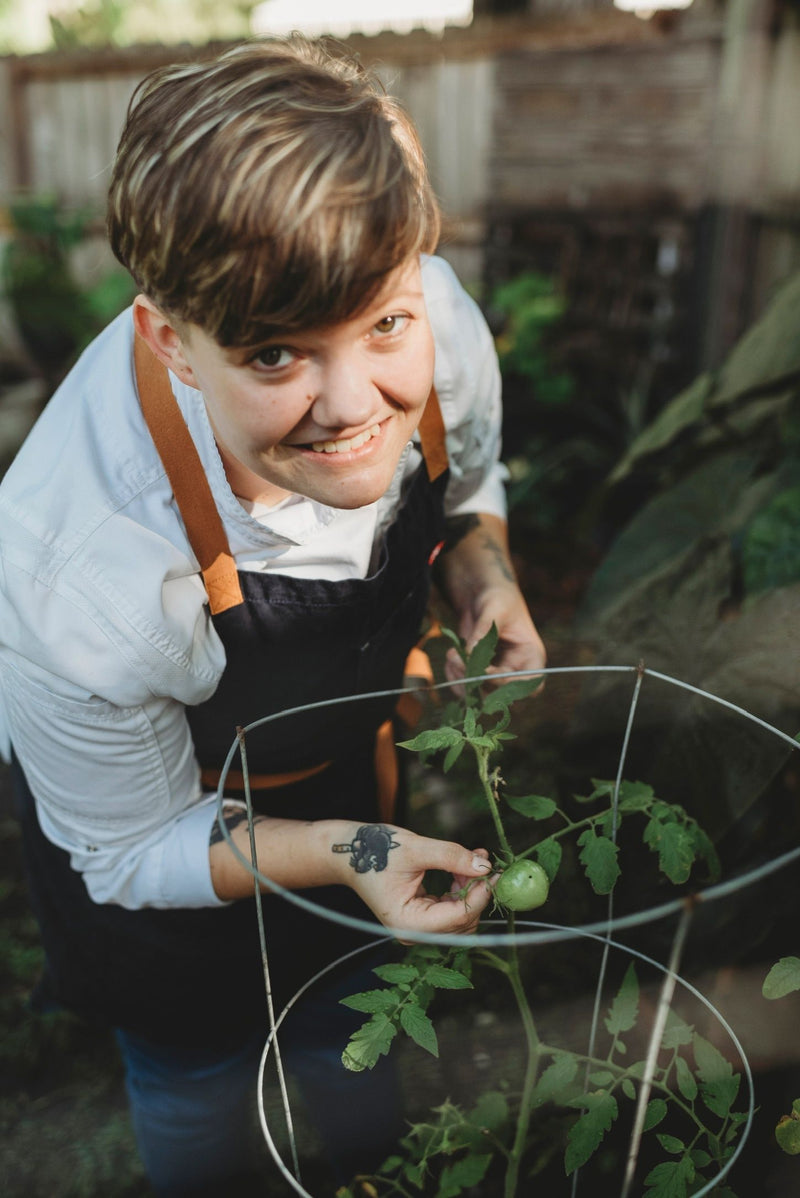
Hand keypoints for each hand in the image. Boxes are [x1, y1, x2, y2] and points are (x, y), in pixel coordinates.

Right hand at [340, 826, 493, 935]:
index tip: (495, 871)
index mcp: (408, 922)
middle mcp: (414, 933)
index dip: (480, 895)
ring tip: (471, 859)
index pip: (458, 917)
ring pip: (461, 918)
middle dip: (477, 893)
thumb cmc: (376, 850)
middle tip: (483, 862)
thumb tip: (485, 866)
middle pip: (463, 923)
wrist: (350, 853)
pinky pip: (451, 911)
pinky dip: (461, 890)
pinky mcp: (421, 918)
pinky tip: (462, 868)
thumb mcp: (416, 848)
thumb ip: (451, 856)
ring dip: (471, 890)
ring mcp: (418, 929)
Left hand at [445, 584, 545, 687]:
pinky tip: (451, 656)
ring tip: (452, 655)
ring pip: (480, 694)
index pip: (530, 684)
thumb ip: (484, 631)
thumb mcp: (494, 608)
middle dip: (476, 681)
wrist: (482, 593)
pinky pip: (464, 686)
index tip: (484, 671)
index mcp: (531, 656)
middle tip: (457, 660)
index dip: (508, 684)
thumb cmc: (497, 597)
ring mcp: (495, 673)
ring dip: (461, 680)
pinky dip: (454, 675)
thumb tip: (469, 655)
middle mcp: (515, 669)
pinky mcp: (477, 671)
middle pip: (501, 694)